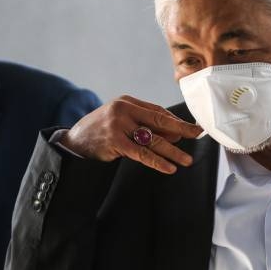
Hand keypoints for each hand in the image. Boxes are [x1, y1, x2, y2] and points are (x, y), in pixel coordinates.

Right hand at [61, 95, 202, 173]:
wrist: (73, 142)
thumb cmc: (102, 132)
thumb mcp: (122, 122)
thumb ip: (146, 127)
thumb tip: (176, 135)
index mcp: (127, 101)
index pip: (157, 111)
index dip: (176, 121)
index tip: (192, 128)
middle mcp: (123, 110)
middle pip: (159, 121)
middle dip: (181, 129)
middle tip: (197, 135)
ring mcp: (118, 125)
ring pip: (152, 140)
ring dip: (172, 152)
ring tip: (186, 160)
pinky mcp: (114, 141)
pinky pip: (141, 154)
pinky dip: (157, 162)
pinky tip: (169, 168)